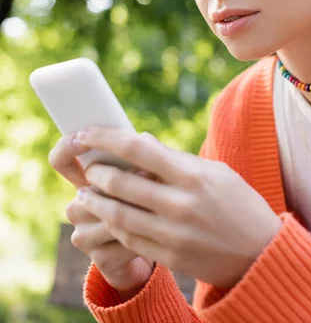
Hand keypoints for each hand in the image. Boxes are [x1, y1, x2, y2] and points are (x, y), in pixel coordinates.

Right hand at [49, 134, 153, 297]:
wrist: (152, 247)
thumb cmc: (148, 200)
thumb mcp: (144, 174)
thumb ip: (139, 156)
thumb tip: (143, 138)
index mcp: (85, 181)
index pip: (62, 160)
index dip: (66, 148)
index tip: (81, 137)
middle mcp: (77, 206)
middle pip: (92, 189)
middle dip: (123, 182)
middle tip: (151, 173)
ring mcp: (84, 234)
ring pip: (109, 215)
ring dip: (139, 208)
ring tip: (163, 202)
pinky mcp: (100, 259)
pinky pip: (123, 241)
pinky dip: (146, 234)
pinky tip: (161, 230)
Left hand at [74, 126, 282, 287]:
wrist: (262, 254)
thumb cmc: (240, 204)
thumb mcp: (216, 171)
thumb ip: (177, 158)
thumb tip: (141, 140)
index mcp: (194, 176)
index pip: (138, 149)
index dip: (106, 139)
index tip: (85, 133)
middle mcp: (181, 205)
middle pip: (122, 183)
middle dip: (95, 173)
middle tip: (87, 166)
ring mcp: (175, 235)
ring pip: (119, 216)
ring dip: (96, 202)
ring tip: (85, 193)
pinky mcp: (171, 259)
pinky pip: (131, 240)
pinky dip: (114, 226)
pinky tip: (108, 216)